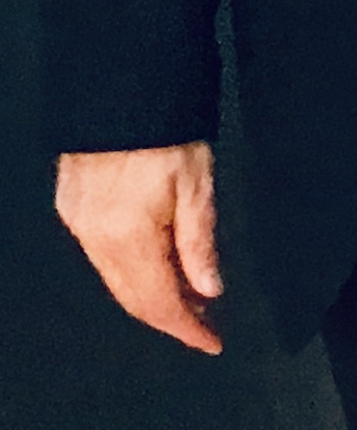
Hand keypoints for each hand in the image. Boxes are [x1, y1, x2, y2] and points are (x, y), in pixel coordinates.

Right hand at [54, 143, 224, 352]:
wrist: (120, 87)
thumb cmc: (167, 131)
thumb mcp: (197, 185)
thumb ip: (199, 243)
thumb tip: (209, 290)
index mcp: (127, 236)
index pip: (157, 301)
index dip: (185, 328)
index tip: (211, 343)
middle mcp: (94, 236)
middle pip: (132, 297)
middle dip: (169, 318)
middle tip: (204, 327)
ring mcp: (78, 222)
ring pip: (114, 279)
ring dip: (151, 296)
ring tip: (190, 301)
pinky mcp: (71, 206)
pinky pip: (102, 257)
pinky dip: (131, 271)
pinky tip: (157, 268)